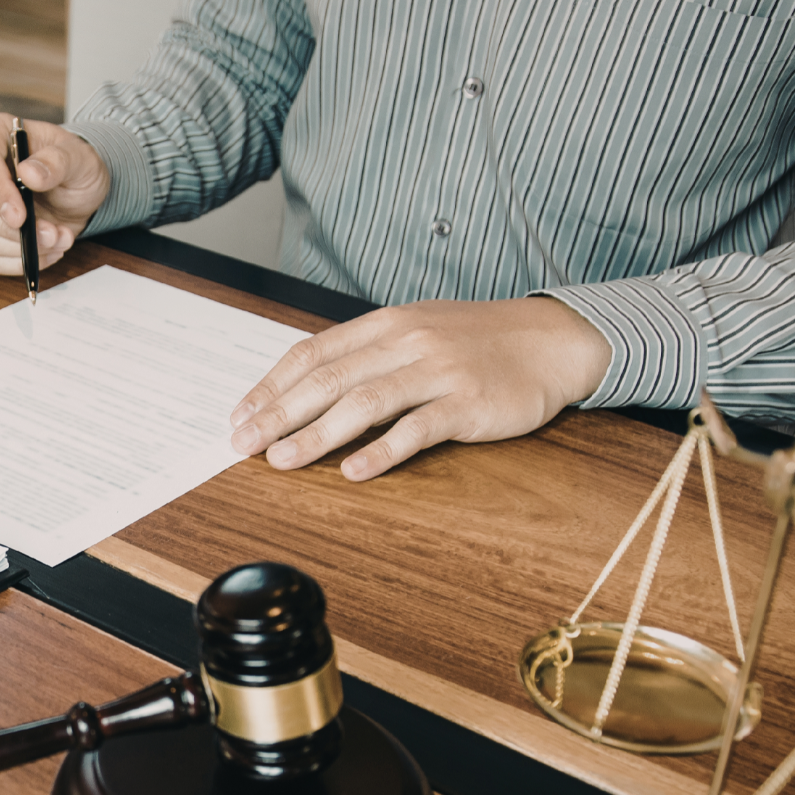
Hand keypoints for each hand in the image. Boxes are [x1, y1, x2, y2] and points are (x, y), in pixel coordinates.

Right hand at [0, 113, 109, 274]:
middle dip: (12, 229)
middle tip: (52, 234)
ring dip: (21, 248)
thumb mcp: (79, 157)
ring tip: (57, 240)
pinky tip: (45, 252)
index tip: (20, 216)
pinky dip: (19, 262)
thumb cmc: (72, 166)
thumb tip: (29, 173)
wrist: (74, 193)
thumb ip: (58, 161)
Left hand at [228, 296, 613, 480]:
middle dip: (279, 414)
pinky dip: (382, 450)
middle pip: (328, 380)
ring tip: (283, 460)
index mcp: (384, 324)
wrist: (553, 339)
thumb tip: (305, 388)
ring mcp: (437, 371)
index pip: (312, 354)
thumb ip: (364, 355)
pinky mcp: (467, 402)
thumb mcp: (415, 331)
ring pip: (364, 403)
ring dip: (317, 435)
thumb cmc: (476, 342)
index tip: (241, 415)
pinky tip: (353, 471)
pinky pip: (417, 428)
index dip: (271, 386)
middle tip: (244, 444)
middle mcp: (405, 342)